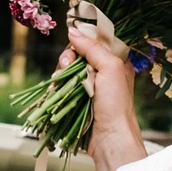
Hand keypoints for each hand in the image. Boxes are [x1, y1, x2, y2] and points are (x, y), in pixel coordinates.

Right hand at [66, 20, 146, 170]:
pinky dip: (57, 88)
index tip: (74, 48)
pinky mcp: (78, 100)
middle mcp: (103, 72)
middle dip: (67, 60)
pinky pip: (63, 87)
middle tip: (66, 68)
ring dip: (60, 75)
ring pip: (67, 70)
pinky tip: (55, 91)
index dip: (80, 42)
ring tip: (59, 84)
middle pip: (76, 55)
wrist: (110, 139)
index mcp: (115, 61)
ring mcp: (89, 87)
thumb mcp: (110, 68)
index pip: (93, 41)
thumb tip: (73, 31)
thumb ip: (93, 47)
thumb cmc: (116, 105)